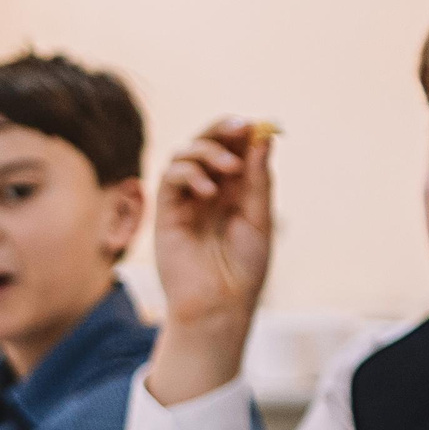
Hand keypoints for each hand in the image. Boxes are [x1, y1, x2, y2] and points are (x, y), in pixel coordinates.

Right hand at [148, 117, 275, 403]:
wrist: (220, 304)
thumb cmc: (244, 268)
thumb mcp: (260, 217)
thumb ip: (257, 179)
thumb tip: (262, 138)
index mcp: (235, 190)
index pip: (234, 148)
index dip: (242, 132)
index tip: (257, 125)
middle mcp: (209, 190)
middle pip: (207, 144)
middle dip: (221, 130)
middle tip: (240, 127)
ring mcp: (186, 200)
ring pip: (185, 155)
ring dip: (206, 151)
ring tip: (228, 168)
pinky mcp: (166, 213)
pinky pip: (170, 179)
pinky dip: (188, 174)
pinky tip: (207, 190)